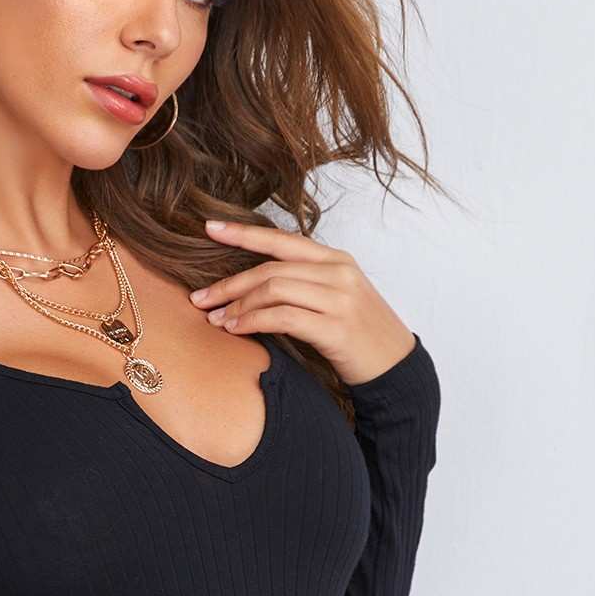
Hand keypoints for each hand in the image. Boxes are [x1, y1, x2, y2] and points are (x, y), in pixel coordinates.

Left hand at [188, 219, 415, 387]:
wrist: (395, 366)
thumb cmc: (358, 334)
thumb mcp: (334, 298)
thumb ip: (302, 284)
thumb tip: (250, 286)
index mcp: (336, 259)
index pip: (281, 240)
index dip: (244, 233)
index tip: (210, 228)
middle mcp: (338, 272)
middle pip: (270, 268)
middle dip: (229, 283)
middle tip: (199, 298)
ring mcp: (339, 298)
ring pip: (273, 290)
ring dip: (237, 306)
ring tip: (216, 320)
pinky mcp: (336, 328)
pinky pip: (283, 317)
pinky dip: (253, 322)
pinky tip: (236, 330)